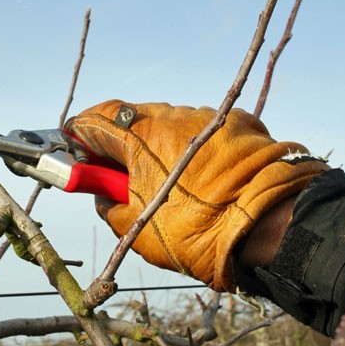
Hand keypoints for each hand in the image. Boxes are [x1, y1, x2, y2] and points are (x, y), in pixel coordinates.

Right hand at [64, 100, 328, 290]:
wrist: (267, 225)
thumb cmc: (193, 230)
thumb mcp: (134, 228)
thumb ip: (107, 205)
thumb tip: (104, 196)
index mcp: (140, 135)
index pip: (95, 118)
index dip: (80, 133)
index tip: (76, 150)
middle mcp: (172, 115)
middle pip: (131, 119)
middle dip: (118, 143)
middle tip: (116, 173)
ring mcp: (207, 117)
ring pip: (167, 124)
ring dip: (155, 145)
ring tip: (163, 180)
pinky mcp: (238, 124)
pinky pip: (200, 131)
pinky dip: (188, 148)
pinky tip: (196, 175)